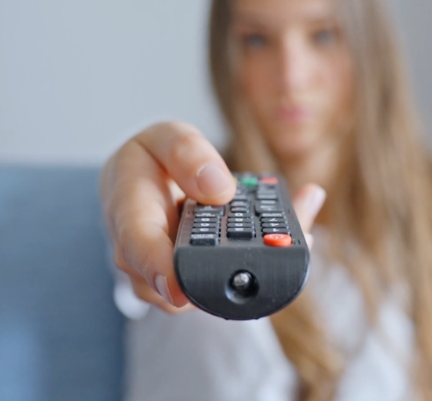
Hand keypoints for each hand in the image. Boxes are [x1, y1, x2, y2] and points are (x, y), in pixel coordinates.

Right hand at [100, 121, 325, 313]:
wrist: (141, 183)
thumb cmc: (150, 160)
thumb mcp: (164, 137)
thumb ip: (187, 153)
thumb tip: (220, 189)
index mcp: (130, 215)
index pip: (140, 249)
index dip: (162, 272)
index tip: (183, 287)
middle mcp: (143, 258)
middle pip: (179, 285)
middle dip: (233, 273)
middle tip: (284, 244)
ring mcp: (167, 277)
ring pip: (207, 292)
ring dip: (255, 267)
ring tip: (301, 233)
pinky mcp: (191, 283)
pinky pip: (222, 283)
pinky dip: (258, 262)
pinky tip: (291, 237)